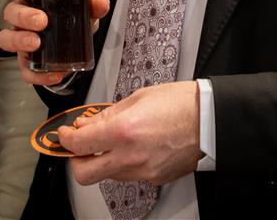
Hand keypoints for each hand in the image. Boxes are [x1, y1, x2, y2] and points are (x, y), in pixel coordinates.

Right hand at [0, 0, 109, 87]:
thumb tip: (100, 2)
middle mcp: (21, 17)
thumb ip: (92, 5)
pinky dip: (38, 74)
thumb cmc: (71, 18)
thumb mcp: (84, 10)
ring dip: (20, 40)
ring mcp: (20, 40)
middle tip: (41, 21)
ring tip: (37, 43)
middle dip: (23, 16)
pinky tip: (54, 73)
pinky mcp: (26, 63)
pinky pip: (25, 70)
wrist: (75, 47)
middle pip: (11, 12)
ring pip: (7, 39)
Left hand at [59, 81, 202, 185]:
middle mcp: (130, 156)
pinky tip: (135, 147)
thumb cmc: (181, 103)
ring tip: (115, 141)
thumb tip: (87, 124)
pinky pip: (129, 175)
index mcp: (123, 131)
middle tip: (80, 146)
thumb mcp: (138, 97)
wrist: (211, 120)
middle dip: (76, 160)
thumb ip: (108, 114)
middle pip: (84, 173)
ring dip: (103, 160)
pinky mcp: (155, 179)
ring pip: (107, 175)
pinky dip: (124, 163)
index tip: (66, 134)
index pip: (78, 144)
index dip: (65, 139)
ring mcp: (143, 171)